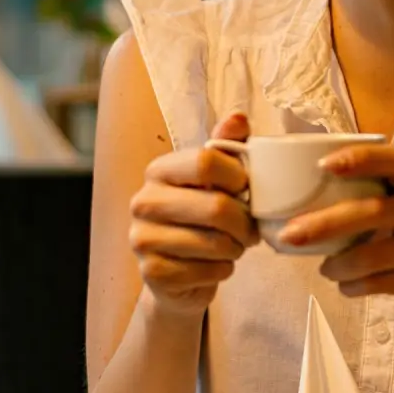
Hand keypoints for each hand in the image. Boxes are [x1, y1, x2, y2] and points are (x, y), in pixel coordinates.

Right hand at [128, 111, 258, 312]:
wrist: (177, 274)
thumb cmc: (202, 220)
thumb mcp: (215, 180)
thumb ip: (226, 147)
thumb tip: (239, 118)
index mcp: (159, 170)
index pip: (205, 161)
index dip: (239, 178)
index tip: (246, 190)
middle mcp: (144, 201)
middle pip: (215, 207)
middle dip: (244, 223)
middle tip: (250, 230)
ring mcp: (142, 239)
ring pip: (214, 243)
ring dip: (235, 248)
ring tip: (233, 246)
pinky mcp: (152, 273)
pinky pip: (207, 271)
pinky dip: (223, 270)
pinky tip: (215, 265)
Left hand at [277, 142, 393, 328]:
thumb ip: (372, 202)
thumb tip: (302, 209)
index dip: (360, 158)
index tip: (323, 164)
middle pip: (372, 211)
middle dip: (326, 223)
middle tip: (290, 235)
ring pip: (374, 254)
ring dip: (339, 265)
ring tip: (325, 270)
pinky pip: (381, 283)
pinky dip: (355, 286)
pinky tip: (346, 287)